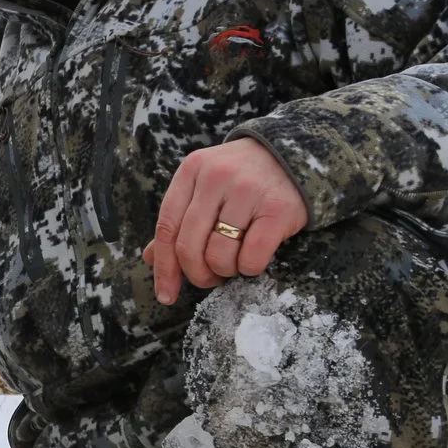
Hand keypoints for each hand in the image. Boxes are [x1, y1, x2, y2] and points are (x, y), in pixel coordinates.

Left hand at [143, 137, 308, 305]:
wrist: (296, 153)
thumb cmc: (243, 177)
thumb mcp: (205, 187)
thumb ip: (179, 220)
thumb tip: (151, 258)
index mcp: (192, 170)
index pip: (167, 228)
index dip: (164, 267)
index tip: (166, 294)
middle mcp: (216, 177)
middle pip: (189, 247)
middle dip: (197, 274)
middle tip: (210, 277)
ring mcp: (248, 191)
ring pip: (218, 256)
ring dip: (226, 271)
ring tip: (236, 259)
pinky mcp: (278, 209)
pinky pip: (251, 258)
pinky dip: (249, 268)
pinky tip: (255, 258)